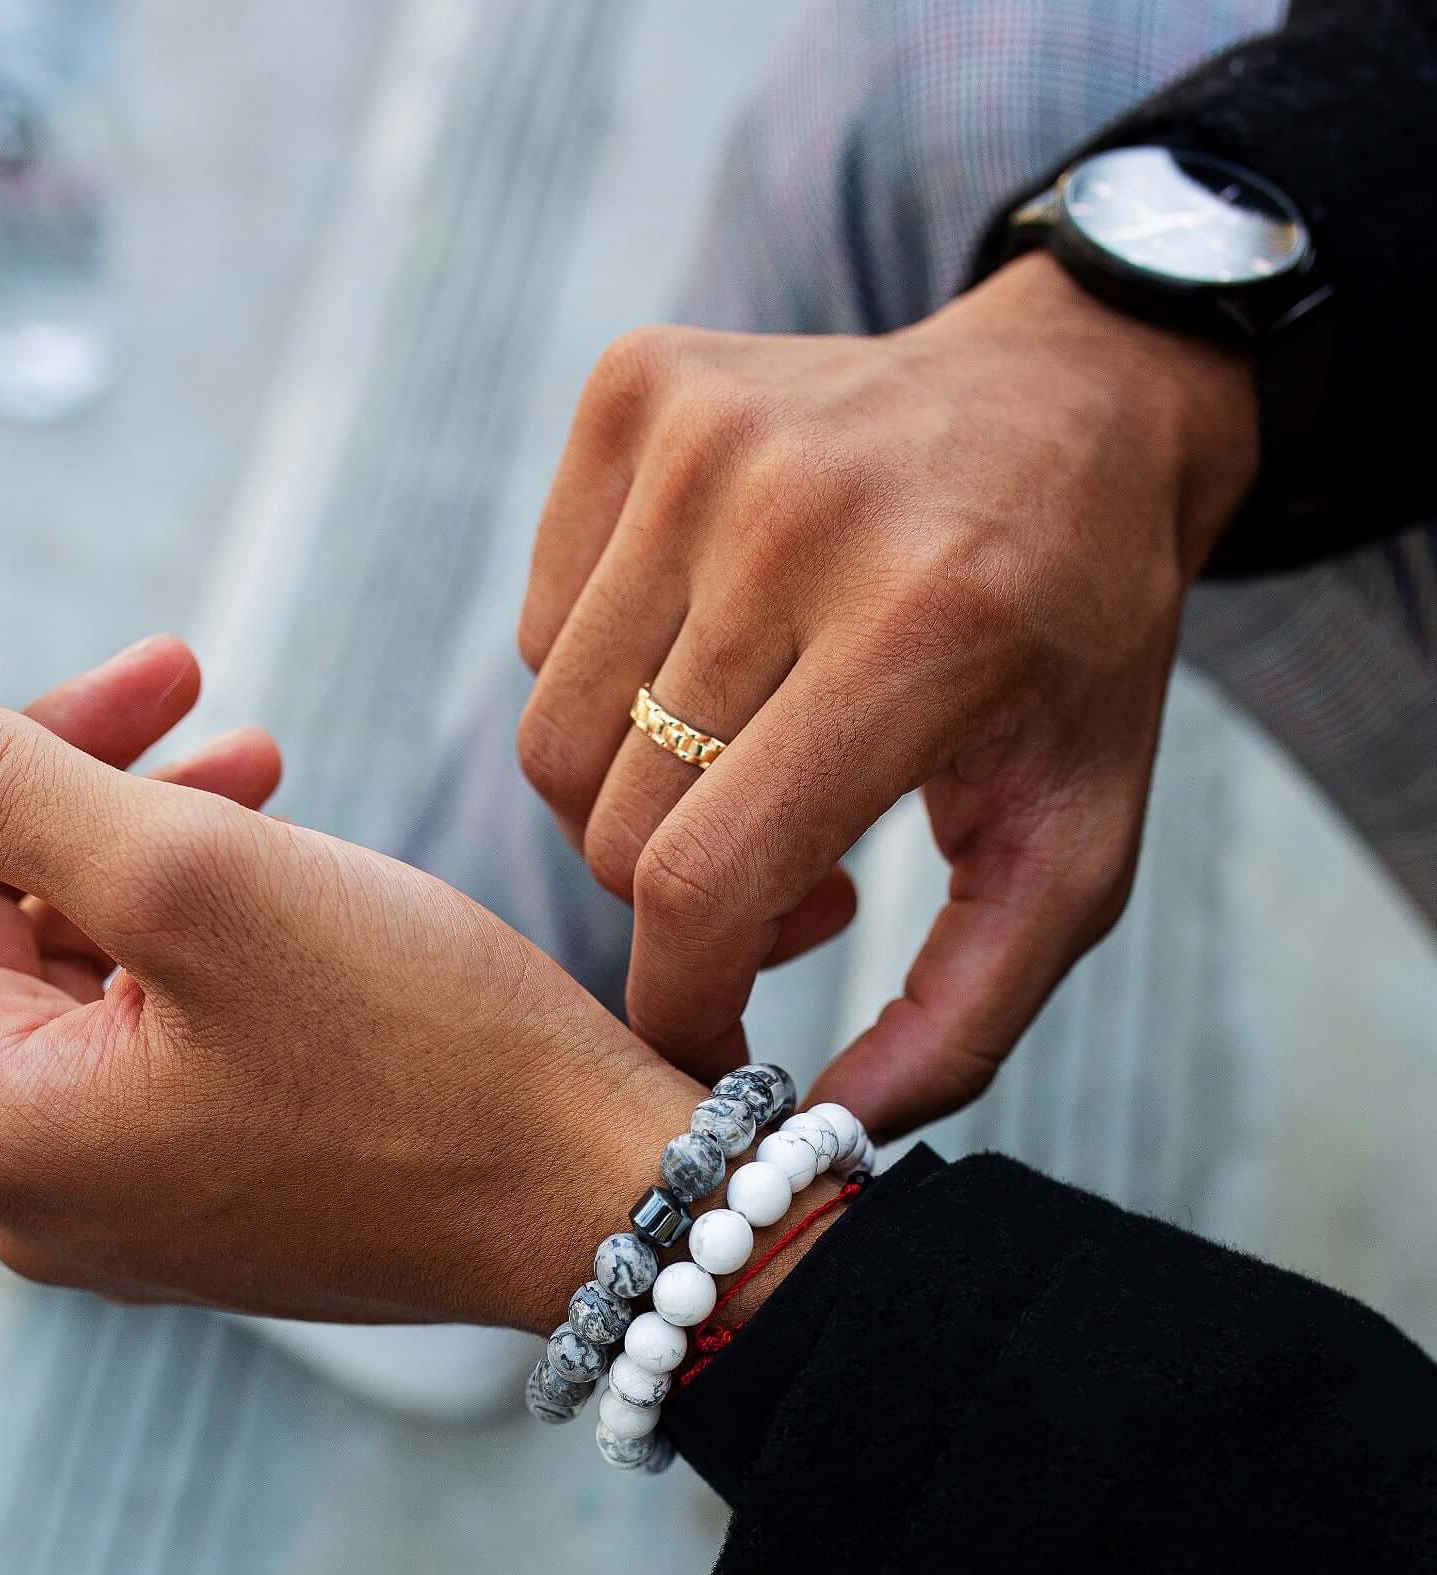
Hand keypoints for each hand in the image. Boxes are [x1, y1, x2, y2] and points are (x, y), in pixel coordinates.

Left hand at [0, 620, 697, 1330]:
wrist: (602, 1203)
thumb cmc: (430, 1056)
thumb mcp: (204, 881)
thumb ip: (7, 792)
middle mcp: (32, 1186)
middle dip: (45, 775)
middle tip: (170, 668)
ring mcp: (120, 1197)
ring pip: (64, 966)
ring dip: (132, 833)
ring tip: (254, 748)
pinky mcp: (205, 1187)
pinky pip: (144, 1026)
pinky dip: (185, 922)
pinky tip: (275, 842)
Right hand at [516, 252, 1258, 1130]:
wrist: (1078, 404)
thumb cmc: (1074, 654)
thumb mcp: (1074, 851)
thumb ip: (965, 1019)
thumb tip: (819, 1139)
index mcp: (919, 635)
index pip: (701, 880)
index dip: (680, 1001)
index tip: (710, 1039)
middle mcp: (794, 516)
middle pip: (613, 821)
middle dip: (676, 903)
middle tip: (790, 879)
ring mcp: (701, 437)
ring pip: (558, 736)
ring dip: (637, 799)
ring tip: (757, 769)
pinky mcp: (636, 388)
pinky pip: (543, 629)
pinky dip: (610, 686)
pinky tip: (715, 662)